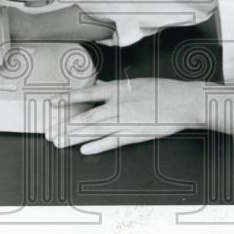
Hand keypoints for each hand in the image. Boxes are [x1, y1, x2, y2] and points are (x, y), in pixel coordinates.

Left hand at [46, 77, 207, 154]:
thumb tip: (97, 87)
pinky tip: (83, 150)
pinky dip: (97, 146)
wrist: (183, 102)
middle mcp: (118, 106)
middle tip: (49, 131)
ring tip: (58, 142)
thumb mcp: (136, 83)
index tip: (53, 104)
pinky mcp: (135, 135)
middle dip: (65, 125)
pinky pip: (112, 142)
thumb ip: (114, 87)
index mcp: (118, 90)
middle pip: (85, 116)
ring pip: (94, 131)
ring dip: (74, 137)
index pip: (86, 94)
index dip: (68, 100)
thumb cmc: (163, 90)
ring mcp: (126, 121)